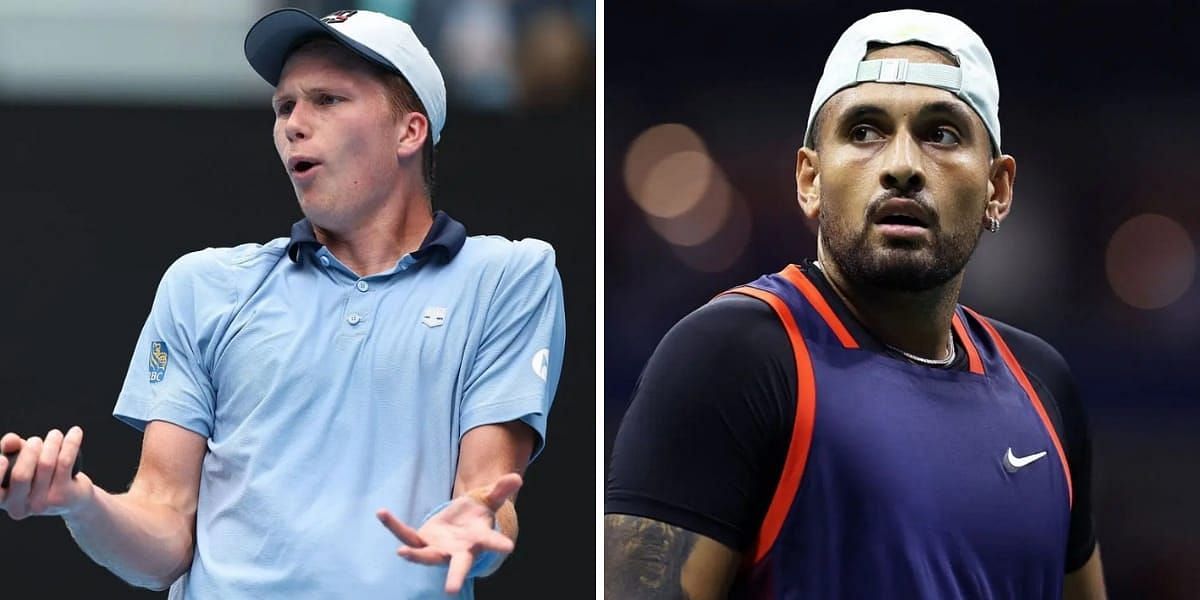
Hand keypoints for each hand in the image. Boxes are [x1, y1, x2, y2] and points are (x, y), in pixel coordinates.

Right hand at [0, 427, 93, 519]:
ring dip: (51, 443)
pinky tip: (75, 432)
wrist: (74, 498)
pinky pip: (65, 462)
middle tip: (36, 440)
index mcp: (4, 501)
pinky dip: (70, 443)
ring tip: (55, 434)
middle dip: (29, 450)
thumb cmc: (40, 476)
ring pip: (45, 465)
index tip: (3, 458)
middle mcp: (20, 507)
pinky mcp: (64, 496)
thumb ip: (11, 450)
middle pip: (21, 475)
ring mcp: (42, 504)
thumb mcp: (22, 462)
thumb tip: (10, 440)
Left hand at [377, 473, 521, 594]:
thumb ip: (500, 491)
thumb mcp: (489, 500)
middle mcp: (457, 551)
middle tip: (452, 591)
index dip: (498, 544)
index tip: (509, 547)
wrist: (458, 525)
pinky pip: (406, 534)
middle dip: (454, 578)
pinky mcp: (420, 542)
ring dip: (414, 556)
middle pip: (457, 566)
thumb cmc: (476, 516)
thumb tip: (517, 477)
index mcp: (478, 540)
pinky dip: (393, 525)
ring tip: (400, 553)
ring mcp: (437, 550)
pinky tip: (382, 512)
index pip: (490, 542)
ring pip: (425, 556)